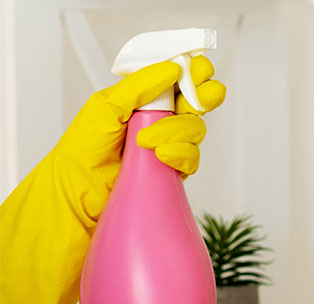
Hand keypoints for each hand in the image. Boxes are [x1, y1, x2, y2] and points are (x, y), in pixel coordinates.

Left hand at [0, 58, 225, 303]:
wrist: (80, 193)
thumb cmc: (84, 150)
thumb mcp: (107, 106)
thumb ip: (141, 86)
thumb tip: (172, 69)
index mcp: (141, 101)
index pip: (176, 80)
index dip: (193, 73)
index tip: (199, 68)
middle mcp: (157, 122)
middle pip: (195, 104)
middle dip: (202, 97)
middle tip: (199, 96)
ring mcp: (166, 148)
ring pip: (194, 131)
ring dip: (178, 133)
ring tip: (147, 142)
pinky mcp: (170, 174)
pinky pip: (190, 158)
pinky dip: (179, 155)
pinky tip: (160, 156)